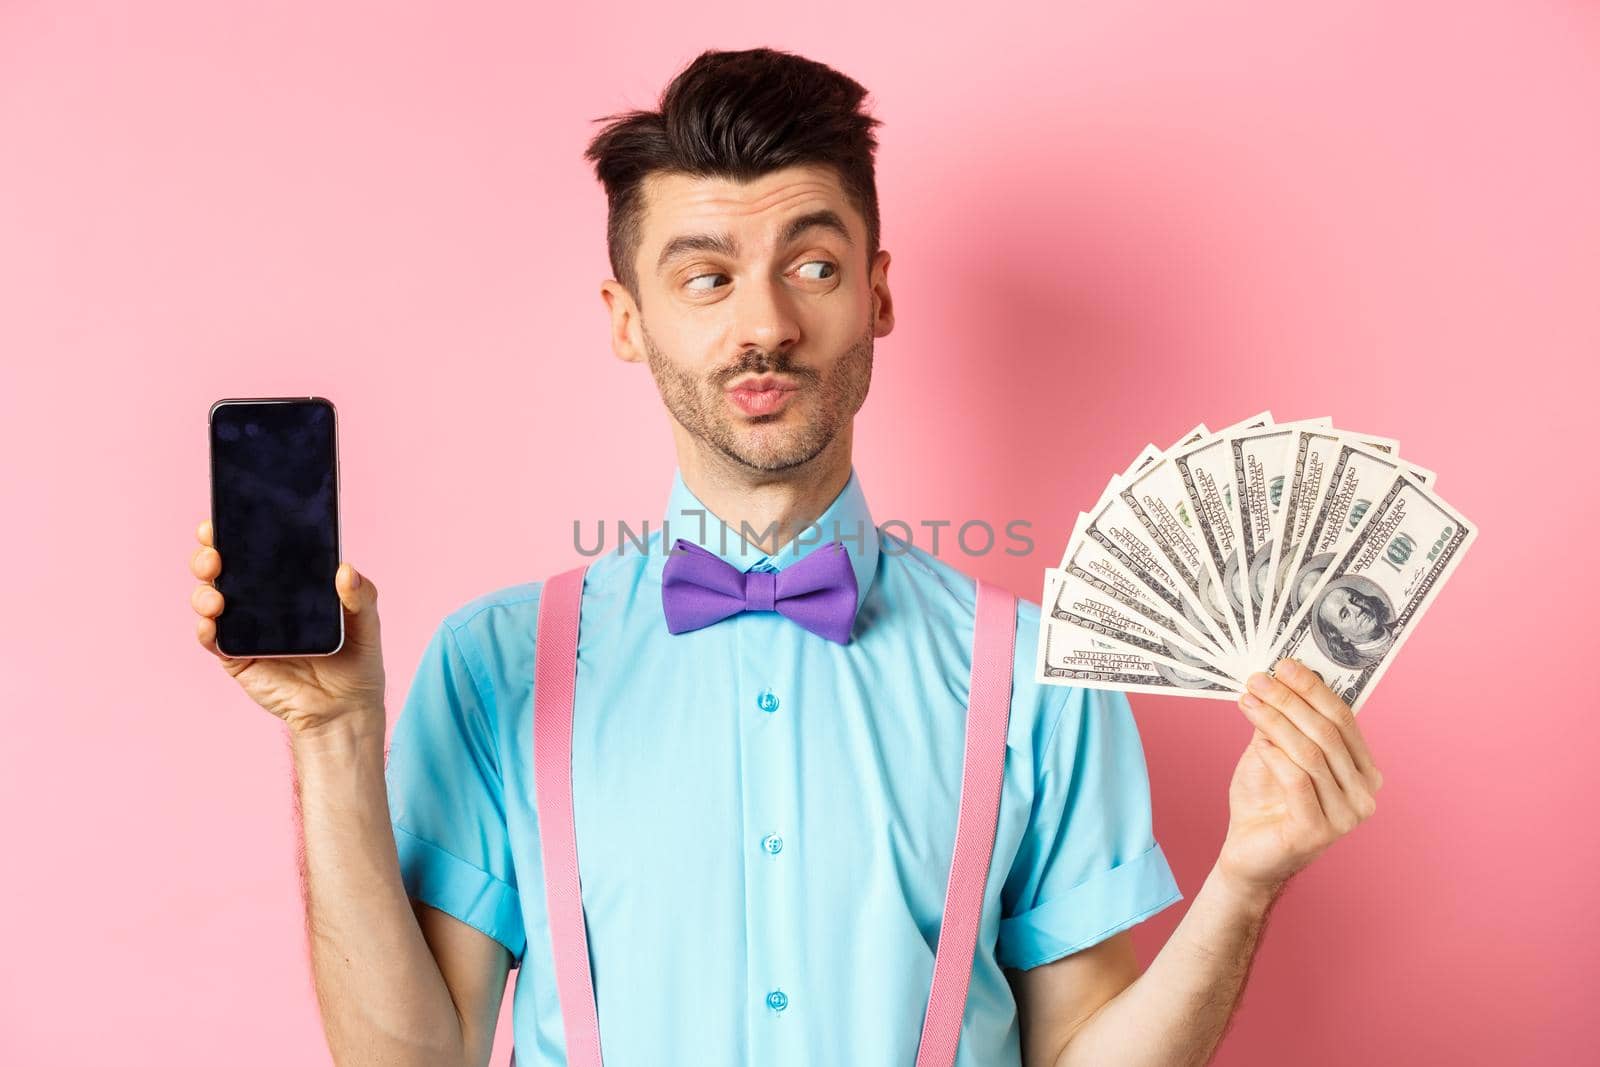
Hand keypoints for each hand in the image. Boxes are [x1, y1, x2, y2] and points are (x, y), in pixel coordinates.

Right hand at [189, 518, 386, 736]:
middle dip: (209, 554)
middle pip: (223, 568)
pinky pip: (213, 640)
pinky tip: (211, 623)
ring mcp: (245, 628)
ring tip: (217, 597)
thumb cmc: (356, 662)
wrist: (345, 710)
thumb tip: (346, 570)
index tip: (225, 516)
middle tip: (214, 554)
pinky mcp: (237, 657)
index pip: (256, 549)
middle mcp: (261, 600)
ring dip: (205, 592)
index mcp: (289, 583)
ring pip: (210, 599)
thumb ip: (362, 597)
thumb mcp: (367, 625)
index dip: (235, 529)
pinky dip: (206, 629)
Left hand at [1216, 657, 1382, 900]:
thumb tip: (1279, 678)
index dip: (1314, 689)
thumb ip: (1284, 722)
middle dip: (1290, 701)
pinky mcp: (1318, 832)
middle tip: (1258, 680)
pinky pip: (1298, 781)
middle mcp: (1363, 794)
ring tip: (1248, 703)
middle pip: (1327, 733)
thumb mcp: (1273, 751)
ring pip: (1311, 754)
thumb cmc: (1265, 801)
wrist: (1248, 854)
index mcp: (1363, 771)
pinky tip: (1258, 742)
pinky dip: (1276, 756)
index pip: (1343, 720)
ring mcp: (1345, 817)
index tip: (1284, 665)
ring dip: (1276, 722)